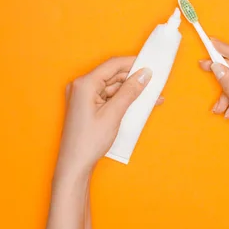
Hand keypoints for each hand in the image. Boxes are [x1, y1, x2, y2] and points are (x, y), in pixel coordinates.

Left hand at [55, 57, 153, 181]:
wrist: (74, 165)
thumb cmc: (88, 142)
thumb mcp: (114, 114)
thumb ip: (130, 91)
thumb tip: (144, 74)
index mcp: (84, 84)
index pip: (113, 65)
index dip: (133, 63)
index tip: (150, 64)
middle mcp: (81, 86)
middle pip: (113, 75)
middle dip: (133, 79)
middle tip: (153, 83)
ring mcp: (83, 96)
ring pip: (112, 86)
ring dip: (130, 91)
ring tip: (150, 97)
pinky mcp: (87, 105)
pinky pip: (108, 96)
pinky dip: (122, 99)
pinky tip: (137, 104)